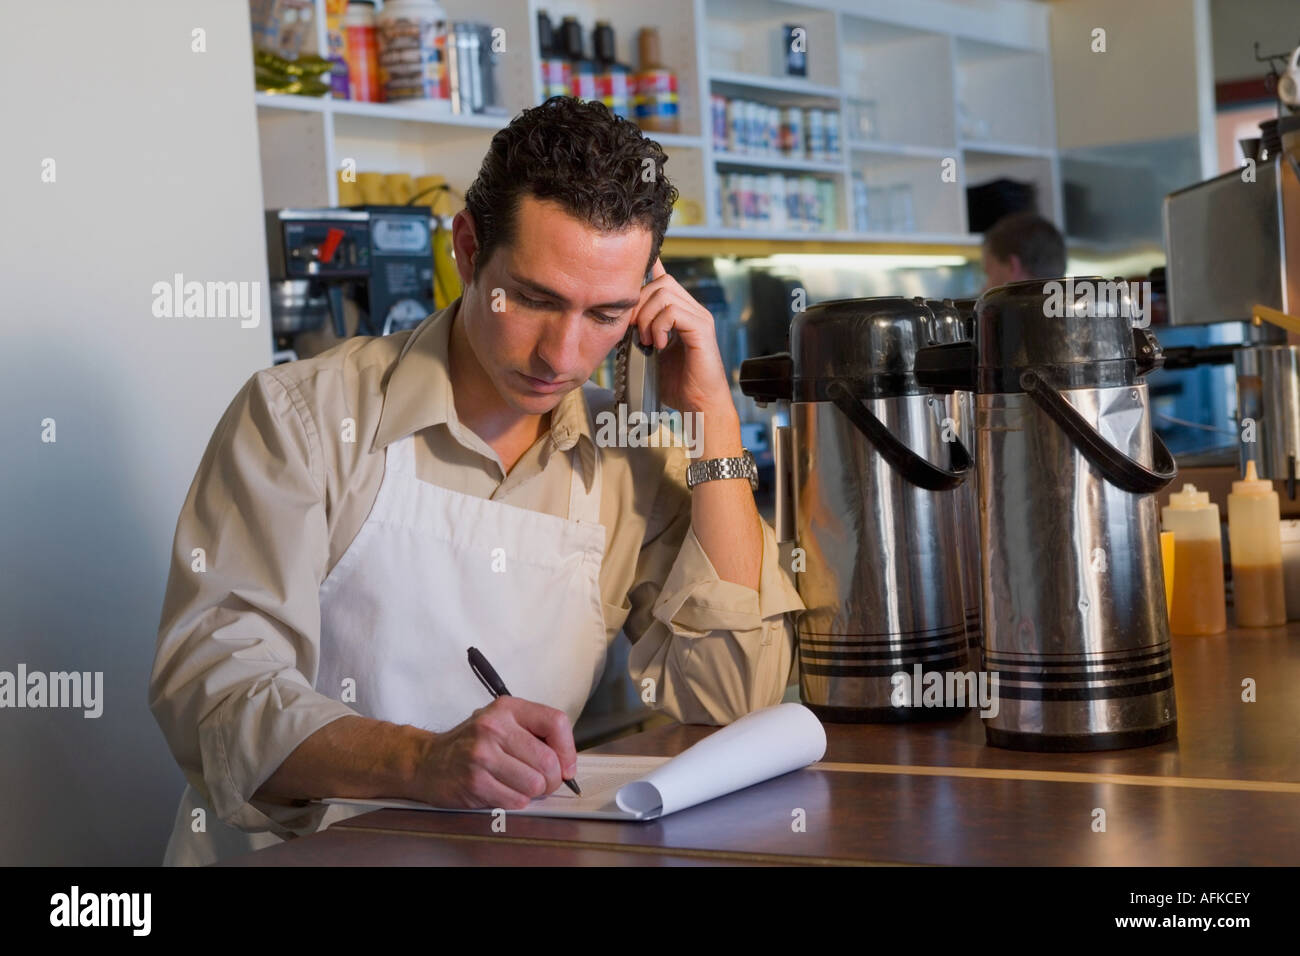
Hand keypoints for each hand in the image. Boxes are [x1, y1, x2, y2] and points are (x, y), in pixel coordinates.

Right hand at [411, 697, 576, 809]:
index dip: (568, 749)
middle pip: (548, 760)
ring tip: (521, 785)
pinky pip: (515, 801)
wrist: (427, 761)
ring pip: (534, 784)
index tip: (567, 765)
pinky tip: (503, 791)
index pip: (555, 723)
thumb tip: (567, 761)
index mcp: (507, 709)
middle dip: (553, 779)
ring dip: (534, 792)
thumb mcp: (502, 722)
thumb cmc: (471, 743)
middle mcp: (494, 727)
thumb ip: (534, 733)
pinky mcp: (475, 782)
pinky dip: (516, 801)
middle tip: (544, 782)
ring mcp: (482, 755)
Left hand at [630, 258, 732, 413]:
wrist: (700, 405)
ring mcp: (699, 317)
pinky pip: (673, 311)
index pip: (666, 280)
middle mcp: (693, 310)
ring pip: (665, 293)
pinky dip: (659, 326)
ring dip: (647, 316)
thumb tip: (623, 319)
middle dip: (639, 303)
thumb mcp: (651, 353)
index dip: (650, 269)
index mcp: (682, 314)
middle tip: (634, 330)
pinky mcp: (701, 329)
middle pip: (661, 282)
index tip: (631, 275)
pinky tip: (659, 345)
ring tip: (647, 341)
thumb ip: (642, 333)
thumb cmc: (677, 385)